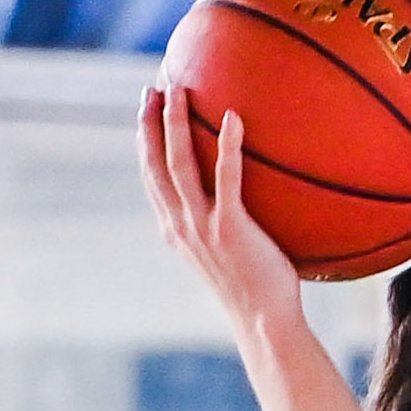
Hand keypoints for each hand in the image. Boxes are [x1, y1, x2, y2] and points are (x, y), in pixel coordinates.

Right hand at [137, 89, 304, 328]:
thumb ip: (222, 225)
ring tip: (179, 89)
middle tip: (152, 88)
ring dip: (175, 123)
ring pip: (179, 163)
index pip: (151, 178)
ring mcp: (202, 226)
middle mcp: (180, 224)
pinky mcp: (230, 228)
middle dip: (149, 123)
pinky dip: (227, 146)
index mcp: (174, 229)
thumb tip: (239, 202)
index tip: (146, 112)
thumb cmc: (257, 290)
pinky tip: (234, 118)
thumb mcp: (228, 254)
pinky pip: (227, 178)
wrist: (265, 322)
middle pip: (154, 163)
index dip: (144, 143)